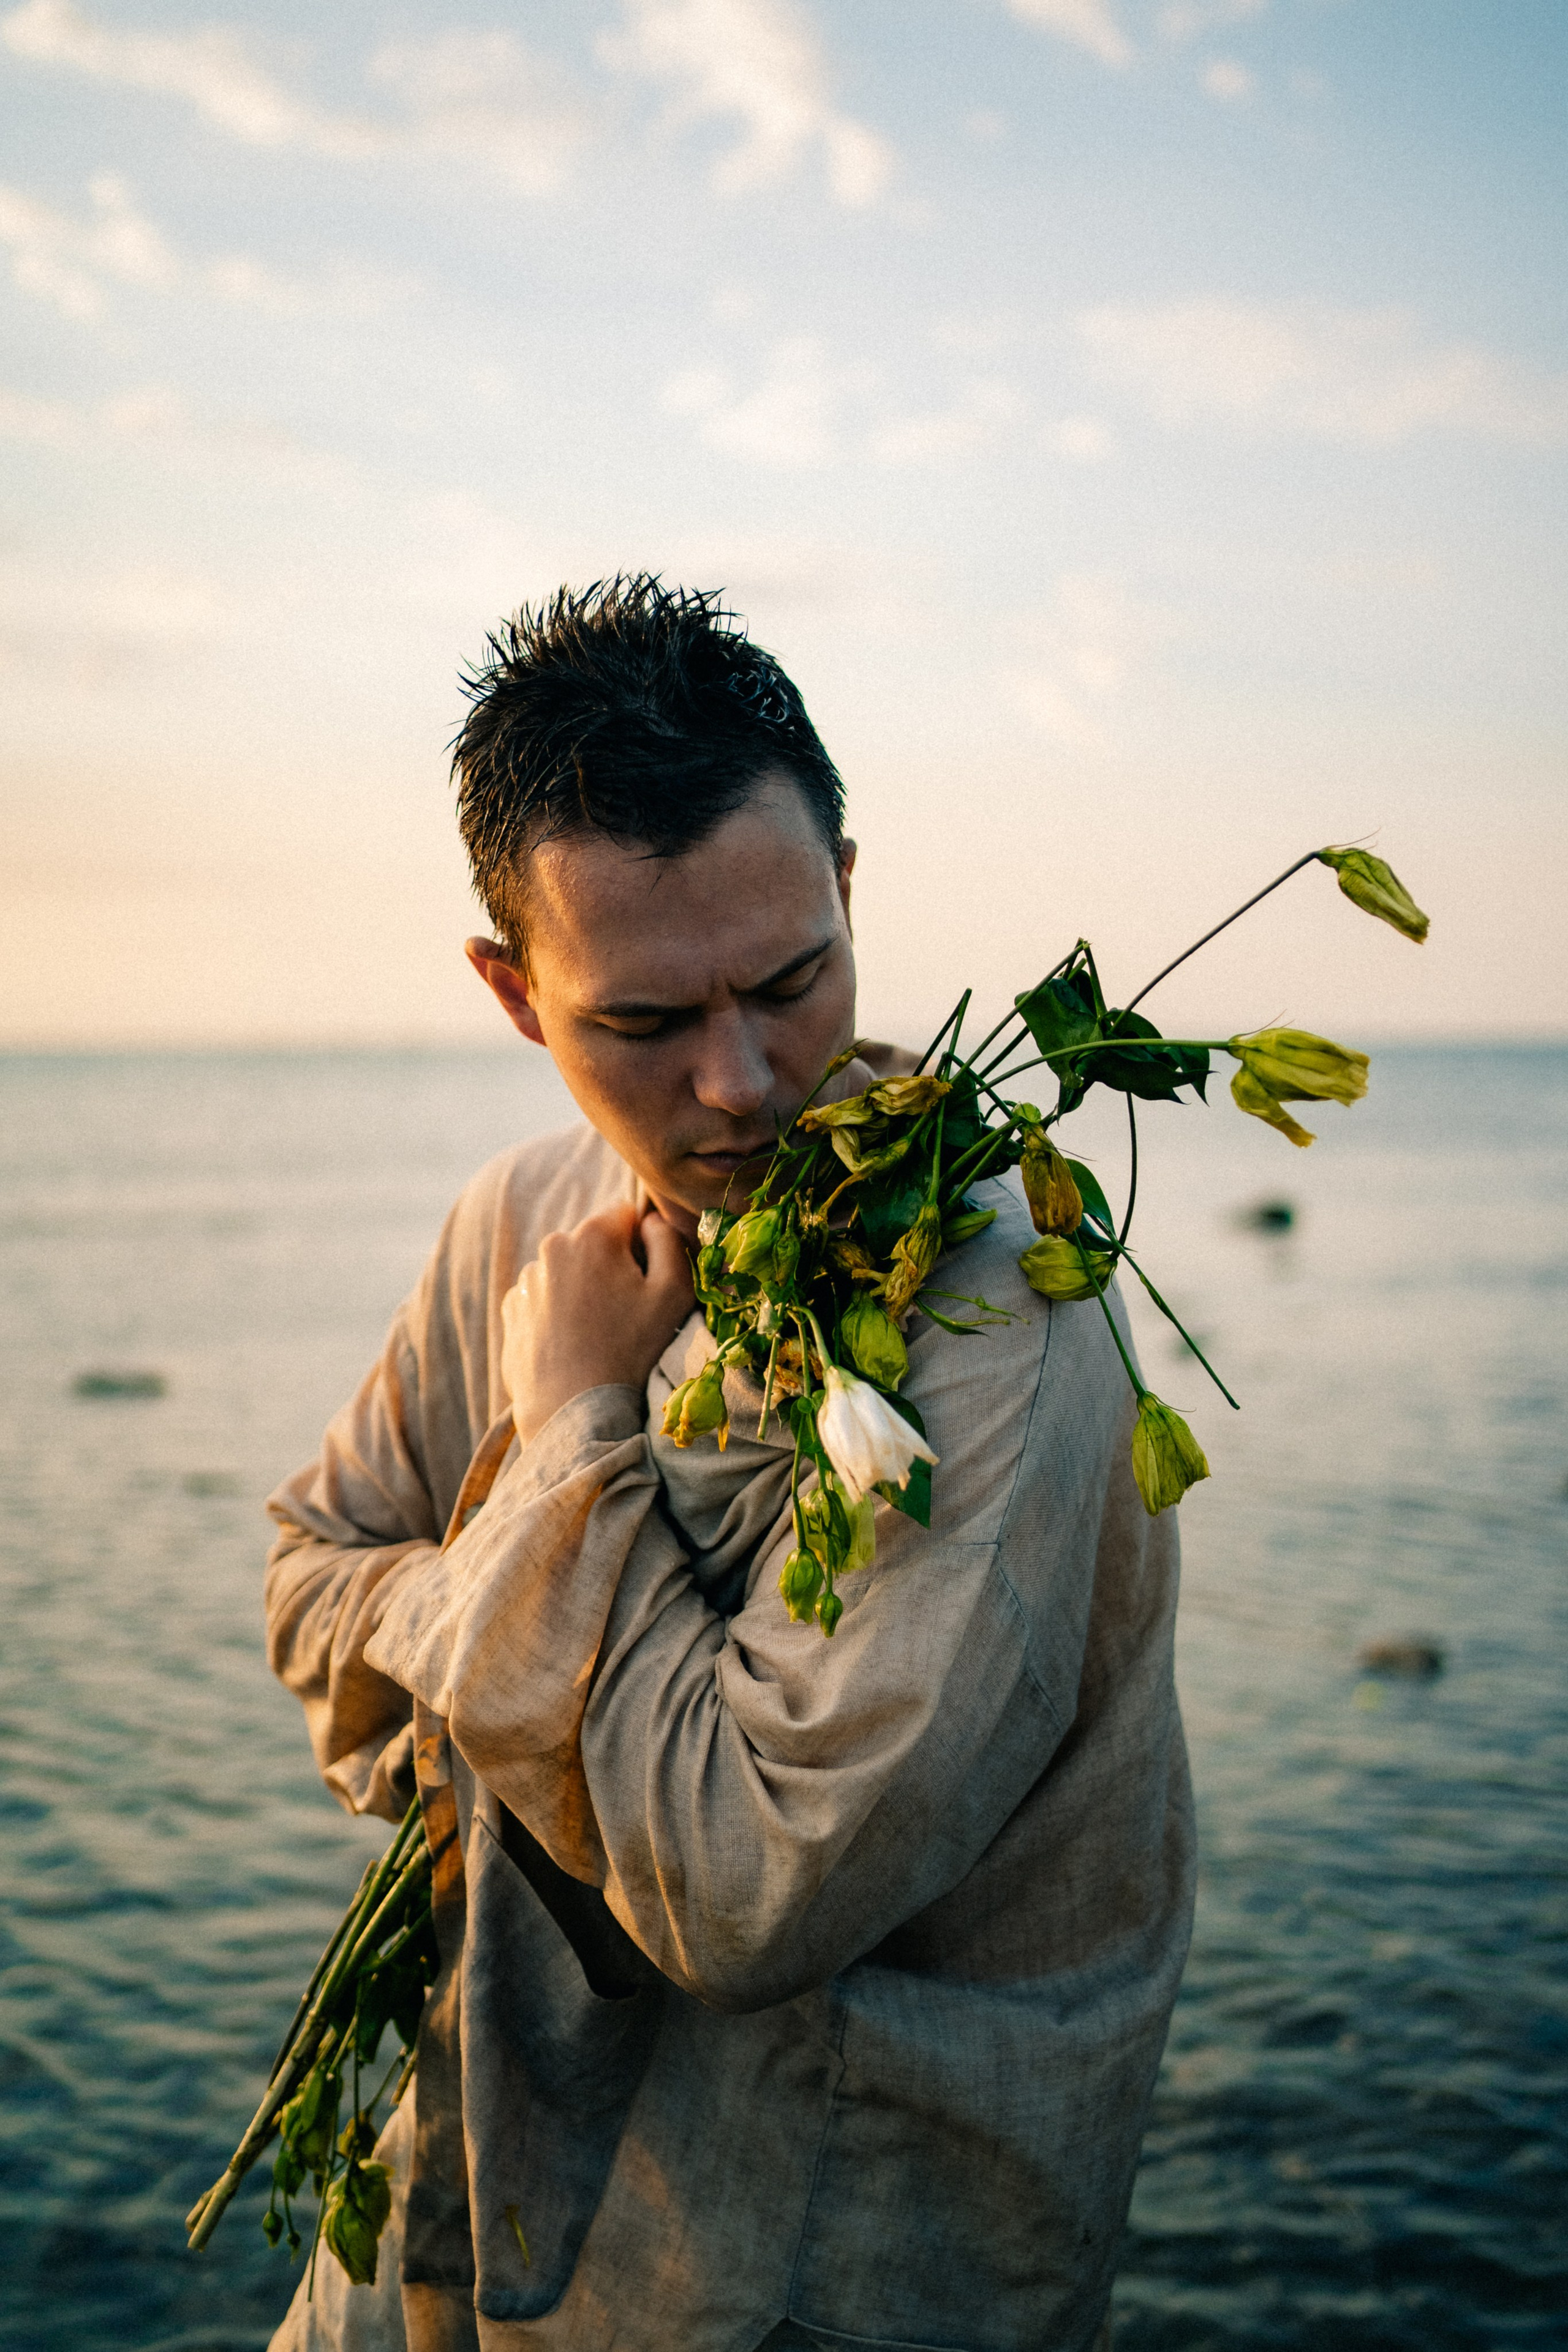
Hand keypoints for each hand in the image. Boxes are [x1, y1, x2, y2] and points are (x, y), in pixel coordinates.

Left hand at [502, 1205, 696, 1445]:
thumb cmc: (632, 1352)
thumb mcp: (674, 1293)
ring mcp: (526, 1281)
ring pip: (567, 1273)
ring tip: (596, 1336)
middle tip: (623, 1316)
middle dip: (610, 1269)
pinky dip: (558, 1315)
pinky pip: (543, 1300)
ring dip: (583, 1292)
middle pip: (593, 1245)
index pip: (625, 1216)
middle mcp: (551, 1248)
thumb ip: (668, 1241)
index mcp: (591, 1235)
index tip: (645, 1284)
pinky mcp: (511, 1312)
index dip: (642, 1247)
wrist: (575, 1413)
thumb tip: (651, 1221)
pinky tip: (573, 1347)